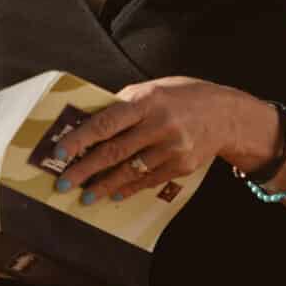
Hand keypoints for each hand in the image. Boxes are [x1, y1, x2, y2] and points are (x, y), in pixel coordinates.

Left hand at [51, 77, 254, 203]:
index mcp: (147, 100)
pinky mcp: (182, 166)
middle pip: (114, 151)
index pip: (106, 122)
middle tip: (64, 182)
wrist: (225, 114)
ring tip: (85, 195)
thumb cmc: (182, 97)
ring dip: (104, 185)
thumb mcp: (152, 90)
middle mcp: (160, 125)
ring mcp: (173, 148)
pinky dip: (129, 188)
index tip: (59, 152)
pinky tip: (114, 192)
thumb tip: (87, 124)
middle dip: (85, 169)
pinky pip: (148, 180)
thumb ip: (123, 105)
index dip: (80, 139)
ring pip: (130, 171)